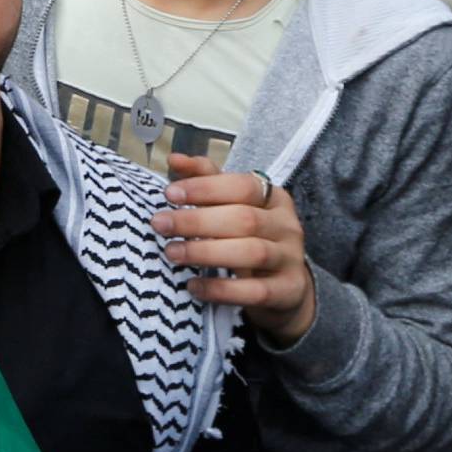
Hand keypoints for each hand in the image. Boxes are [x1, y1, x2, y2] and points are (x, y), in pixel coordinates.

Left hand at [155, 154, 315, 343]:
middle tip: (160, 225)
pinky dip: (222, 289)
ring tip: (172, 253)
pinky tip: (194, 286)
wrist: (285, 288)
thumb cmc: (250, 238)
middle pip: (244, 219)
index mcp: (273, 198)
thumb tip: (174, 159)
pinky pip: (255, 291)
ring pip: (252, 253)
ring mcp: (291, 259)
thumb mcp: (233, 207)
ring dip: (206, 252)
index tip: (170, 193)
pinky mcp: (289, 291)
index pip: (242, 186)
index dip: (205, 188)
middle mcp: (287, 226)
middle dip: (197, 221)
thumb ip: (206, 180)